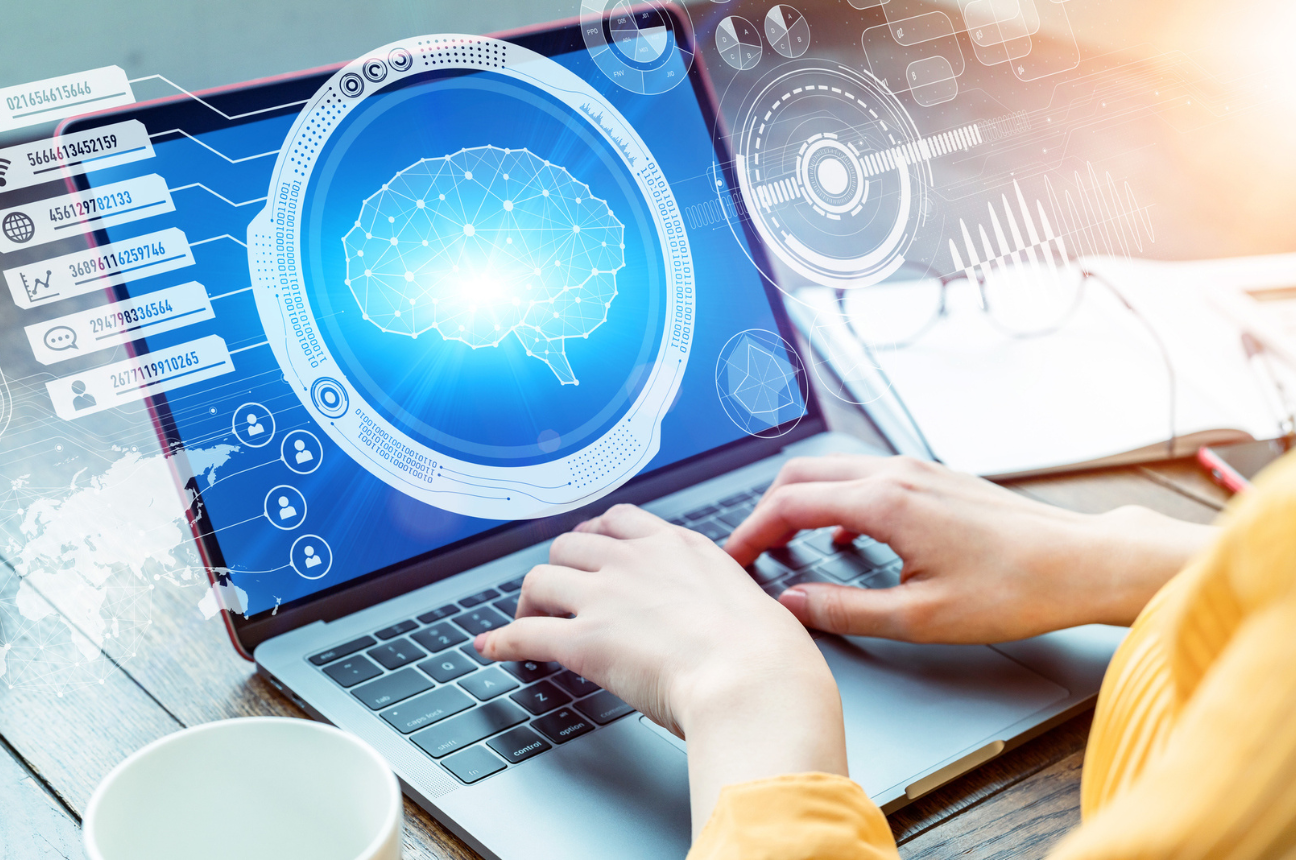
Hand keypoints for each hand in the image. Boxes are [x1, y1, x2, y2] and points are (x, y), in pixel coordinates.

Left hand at [475, 504, 846, 836]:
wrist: (755, 680)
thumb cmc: (768, 654)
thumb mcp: (748, 600)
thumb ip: (720, 594)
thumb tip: (723, 612)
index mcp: (678, 547)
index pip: (618, 521)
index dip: (595, 538)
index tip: (589, 554)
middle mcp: (635, 561)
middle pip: (569, 545)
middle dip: (559, 569)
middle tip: (558, 595)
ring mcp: (604, 598)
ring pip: (539, 580)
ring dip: (528, 603)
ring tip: (526, 623)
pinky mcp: (582, 642)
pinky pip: (524, 635)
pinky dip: (501, 642)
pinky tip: (492, 649)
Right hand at [726, 455, 1215, 643]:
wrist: (1080, 561)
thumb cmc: (1013, 590)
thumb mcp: (920, 617)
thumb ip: (845, 609)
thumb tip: (793, 603)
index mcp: (883, 502)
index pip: (788, 504)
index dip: (750, 533)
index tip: (733, 561)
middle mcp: (894, 473)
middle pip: (801, 475)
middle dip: (765, 512)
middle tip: (750, 552)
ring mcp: (916, 470)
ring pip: (832, 471)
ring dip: (799, 502)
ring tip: (786, 545)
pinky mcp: (933, 479)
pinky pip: (864, 478)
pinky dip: (835, 500)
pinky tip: (845, 537)